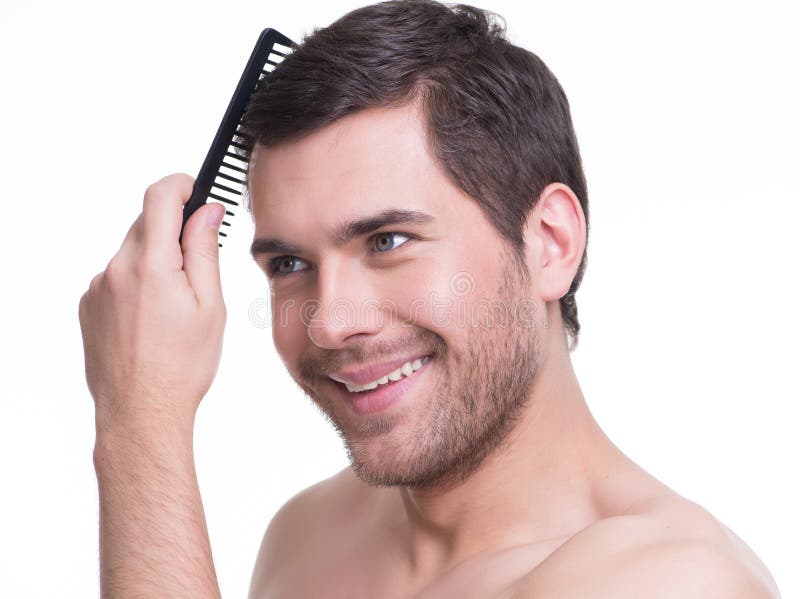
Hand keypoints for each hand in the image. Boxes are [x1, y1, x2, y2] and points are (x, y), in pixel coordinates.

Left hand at [79, 174, 226, 433]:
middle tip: (199, 262)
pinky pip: (116, 276)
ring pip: (132, 251)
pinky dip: (137, 281)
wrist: (140, 410)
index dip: (180, 185)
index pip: (159, 197)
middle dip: (174, 231)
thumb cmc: (182, 366)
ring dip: (155, 260)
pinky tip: (152, 316)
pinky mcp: (88, 304)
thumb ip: (205, 251)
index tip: (195, 191)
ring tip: (175, 304)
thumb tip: (206, 212)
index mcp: (151, 265)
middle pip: (146, 224)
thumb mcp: (210, 306)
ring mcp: (97, 287)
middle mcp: (116, 269)